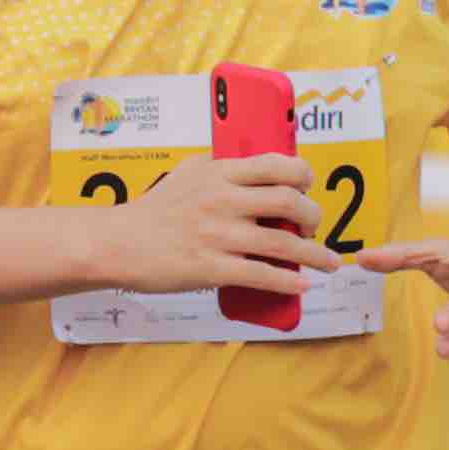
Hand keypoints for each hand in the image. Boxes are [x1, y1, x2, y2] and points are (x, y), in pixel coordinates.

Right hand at [89, 153, 329, 304]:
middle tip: (316, 226)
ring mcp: (219, 235)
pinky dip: (289, 281)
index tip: (309, 186)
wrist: (119, 243)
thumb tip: (257, 168)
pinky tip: (303, 284)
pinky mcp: (212, 268)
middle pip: (290, 202)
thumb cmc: (154, 210)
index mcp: (219, 173)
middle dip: (314, 216)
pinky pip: (262, 275)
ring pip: (284, 244)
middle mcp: (223, 200)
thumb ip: (222, 167)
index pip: (277, 165)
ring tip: (329, 262)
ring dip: (316, 254)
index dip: (303, 175)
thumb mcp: (188, 172)